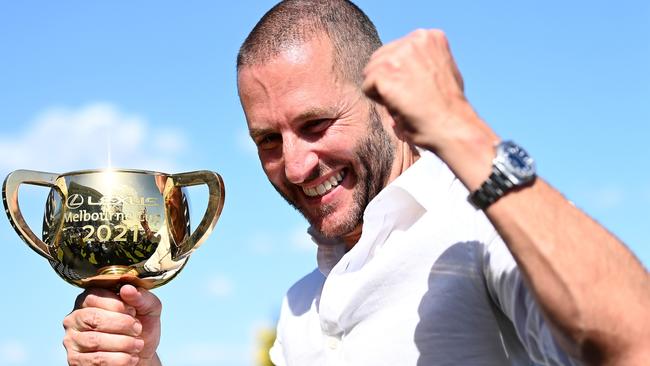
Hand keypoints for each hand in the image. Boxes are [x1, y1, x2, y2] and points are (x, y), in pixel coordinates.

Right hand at [63, 285, 161, 365]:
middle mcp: (76, 317)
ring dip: (123, 344)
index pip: (96, 296)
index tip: (134, 313)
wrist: (142, 354)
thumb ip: (141, 297)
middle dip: (122, 325)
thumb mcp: (149, 308)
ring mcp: (72, 339)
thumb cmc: (141, 327)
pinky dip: (119, 360)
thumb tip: (127, 288)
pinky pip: (96, 360)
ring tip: (138, 345)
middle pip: (94, 318)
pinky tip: (131, 358)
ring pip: (95, 340)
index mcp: (90, 298)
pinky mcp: (75, 360)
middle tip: (138, 330)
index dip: (119, 306)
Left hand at [362, 29, 497, 188]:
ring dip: (382, 90)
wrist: (452, 126)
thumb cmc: (450, 106)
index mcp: (429, 36)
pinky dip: (378, 101)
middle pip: (379, 58)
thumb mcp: (444, 69)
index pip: (395, 49)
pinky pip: (367, 87)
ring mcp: (398, 55)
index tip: (419, 88)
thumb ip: (425, 59)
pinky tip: (399, 106)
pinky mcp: (384, 73)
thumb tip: (405, 64)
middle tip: (410, 98)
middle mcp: (413, 40)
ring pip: (370, 72)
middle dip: (388, 79)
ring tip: (406, 101)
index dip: (401, 73)